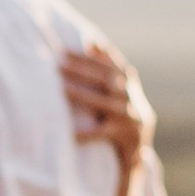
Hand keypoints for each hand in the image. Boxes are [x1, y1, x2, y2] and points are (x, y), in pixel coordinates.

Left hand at [61, 43, 153, 195]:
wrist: (137, 154)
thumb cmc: (121, 116)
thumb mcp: (119, 92)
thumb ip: (109, 68)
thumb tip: (92, 41)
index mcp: (130, 85)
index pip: (109, 65)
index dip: (88, 57)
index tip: (64, 51)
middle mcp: (132, 99)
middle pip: (106, 80)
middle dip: (81, 71)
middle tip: (57, 64)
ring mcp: (131, 119)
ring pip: (104, 104)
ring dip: (82, 95)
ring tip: (61, 88)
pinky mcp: (126, 139)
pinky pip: (104, 135)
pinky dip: (88, 133)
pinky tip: (71, 133)